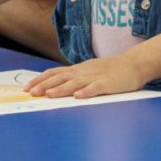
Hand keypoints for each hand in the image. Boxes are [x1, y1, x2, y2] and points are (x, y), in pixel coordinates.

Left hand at [25, 55, 144, 99]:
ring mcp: (95, 77)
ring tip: (49, 95)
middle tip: (31, 93)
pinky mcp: (108, 84)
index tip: (27, 88)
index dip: (40, 80)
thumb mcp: (88, 72)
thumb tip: (54, 86)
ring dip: (61, 89)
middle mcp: (83, 72)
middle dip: (45, 85)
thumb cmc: (109, 71)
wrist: (133, 64)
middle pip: (61, 77)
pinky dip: (86, 92)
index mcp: (78, 70)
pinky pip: (96, 88)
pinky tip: (78, 97)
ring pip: (75, 83)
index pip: (54, 72)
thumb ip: (74, 78)